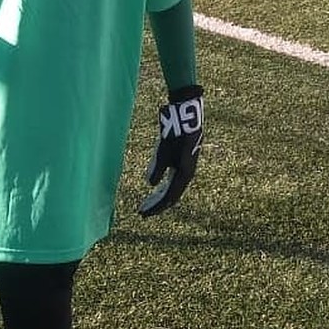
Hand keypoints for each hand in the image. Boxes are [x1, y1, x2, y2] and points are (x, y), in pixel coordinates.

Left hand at [139, 85, 202, 215]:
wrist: (187, 114)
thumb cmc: (175, 132)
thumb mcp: (164, 150)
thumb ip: (157, 167)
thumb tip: (149, 183)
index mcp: (184, 174)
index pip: (169, 197)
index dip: (155, 207)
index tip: (142, 213)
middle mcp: (187, 173)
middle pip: (170, 195)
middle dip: (156, 204)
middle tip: (141, 212)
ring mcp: (185, 166)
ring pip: (171, 187)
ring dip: (158, 196)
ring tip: (147, 203)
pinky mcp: (182, 159)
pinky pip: (172, 179)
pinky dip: (162, 186)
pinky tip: (154, 187)